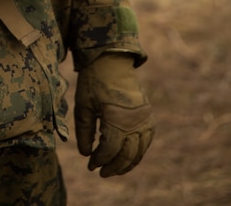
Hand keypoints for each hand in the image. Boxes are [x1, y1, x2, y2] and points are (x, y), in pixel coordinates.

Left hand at [74, 53, 154, 176]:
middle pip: (127, 155)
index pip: (109, 150)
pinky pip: (146, 140)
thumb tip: (86, 155)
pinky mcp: (148, 114)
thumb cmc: (93, 81)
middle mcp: (134, 121)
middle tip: (101, 173)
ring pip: (139, 151)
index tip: (90, 165)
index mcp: (116, 118)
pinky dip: (138, 152)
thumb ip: (84, 132)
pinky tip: (127, 156)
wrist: (111, 59)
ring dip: (127, 163)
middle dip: (114, 167)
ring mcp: (144, 118)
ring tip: (114, 169)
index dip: (100, 161)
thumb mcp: (83, 105)